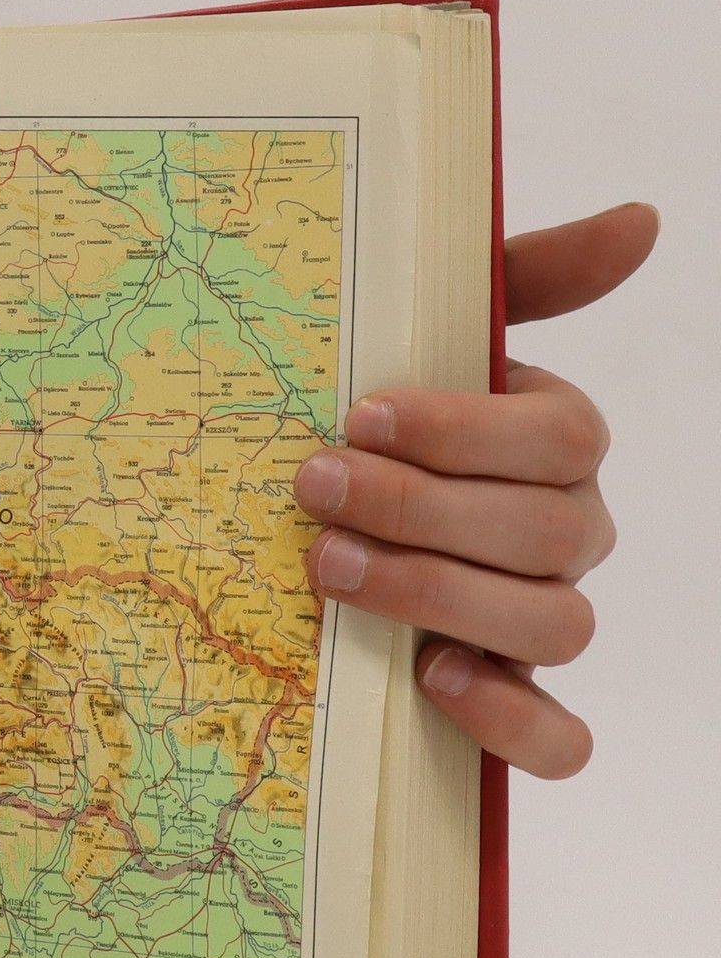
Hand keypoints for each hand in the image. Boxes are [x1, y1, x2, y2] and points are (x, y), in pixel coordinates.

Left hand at [294, 201, 657, 778]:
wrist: (316, 519)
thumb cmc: (380, 423)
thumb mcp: (433, 337)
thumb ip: (527, 279)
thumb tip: (644, 219)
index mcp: (555, 446)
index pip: (558, 439)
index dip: (463, 430)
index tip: (359, 413)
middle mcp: (567, 534)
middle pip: (545, 532)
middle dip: (421, 510)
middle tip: (314, 488)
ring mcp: (544, 620)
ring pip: (554, 626)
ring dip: (440, 597)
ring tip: (329, 568)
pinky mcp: (515, 703)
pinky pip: (559, 739)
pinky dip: (509, 717)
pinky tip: (435, 678)